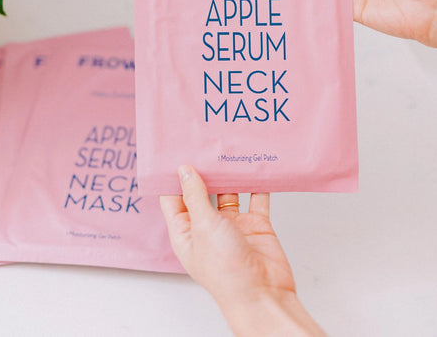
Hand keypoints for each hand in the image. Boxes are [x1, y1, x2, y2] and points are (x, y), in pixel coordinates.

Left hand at [160, 165, 325, 335]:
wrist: (264, 294)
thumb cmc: (226, 271)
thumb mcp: (202, 226)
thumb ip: (195, 195)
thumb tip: (184, 170)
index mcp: (186, 231)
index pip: (174, 198)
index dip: (173, 177)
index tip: (175, 152)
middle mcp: (207, 227)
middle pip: (202, 191)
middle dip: (204, 170)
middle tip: (204, 143)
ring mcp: (233, 225)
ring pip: (229, 192)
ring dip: (230, 174)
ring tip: (229, 149)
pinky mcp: (256, 224)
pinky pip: (256, 197)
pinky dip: (257, 183)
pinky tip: (256, 166)